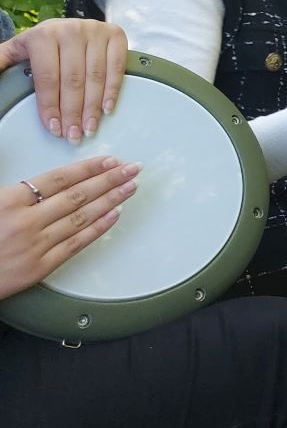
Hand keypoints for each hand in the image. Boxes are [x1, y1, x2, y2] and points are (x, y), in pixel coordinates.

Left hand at [0, 19, 127, 144]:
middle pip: (73, 80)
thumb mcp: (17, 50)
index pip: (47, 77)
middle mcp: (71, 30)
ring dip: (93, 107)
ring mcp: (96, 31)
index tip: (54, 128)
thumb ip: (1, 62)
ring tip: (89, 128)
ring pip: (95, 77)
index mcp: (43, 36)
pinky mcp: (116, 35)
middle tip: (73, 135)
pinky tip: (106, 109)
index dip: (50, 106)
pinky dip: (113, 90)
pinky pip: (116, 67)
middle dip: (73, 112)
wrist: (67, 26)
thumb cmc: (43, 44)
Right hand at [0, 156, 140, 299]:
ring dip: (111, 200)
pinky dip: (98, 228)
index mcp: (9, 201)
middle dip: (110, 179)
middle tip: (132, 169)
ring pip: (82, 217)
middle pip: (77, 195)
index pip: (59, 178)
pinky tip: (114, 216)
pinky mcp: (40, 267)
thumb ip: (15, 191)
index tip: (109, 160)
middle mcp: (25, 221)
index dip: (89, 168)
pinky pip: (76, 244)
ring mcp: (35, 244)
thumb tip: (41, 180)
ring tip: (130, 188)